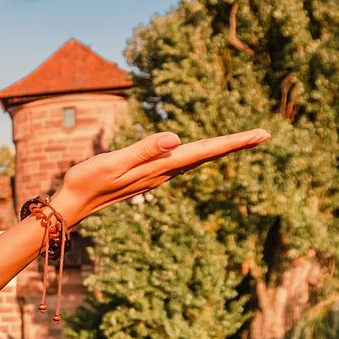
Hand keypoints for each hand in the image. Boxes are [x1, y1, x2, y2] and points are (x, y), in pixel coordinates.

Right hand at [51, 128, 270, 225]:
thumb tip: (176, 139)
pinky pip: (183, 162)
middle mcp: (164, 173)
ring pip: (197, 159)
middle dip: (235, 145)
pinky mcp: (148, 175)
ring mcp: (157, 176)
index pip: (204, 151)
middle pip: (207, 156)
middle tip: (265, 134)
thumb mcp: (113, 162)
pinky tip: (202, 152)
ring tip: (242, 140)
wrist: (73, 204)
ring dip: (220, 150)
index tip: (260, 135)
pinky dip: (200, 154)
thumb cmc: (87, 181)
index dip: (233, 142)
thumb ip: (144, 150)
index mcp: (160, 167)